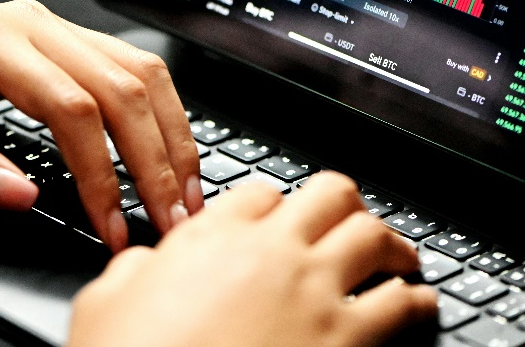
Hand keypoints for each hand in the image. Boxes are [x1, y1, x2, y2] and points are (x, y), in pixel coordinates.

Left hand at [0, 0, 203, 250]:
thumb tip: (21, 196)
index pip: (71, 108)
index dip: (101, 173)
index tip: (111, 226)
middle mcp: (33, 23)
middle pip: (121, 86)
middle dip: (154, 159)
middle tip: (171, 219)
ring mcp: (53, 26)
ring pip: (137, 70)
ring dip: (168, 132)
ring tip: (184, 190)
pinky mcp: (63, 38)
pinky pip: (128, 66)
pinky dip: (156, 111)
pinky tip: (166, 147)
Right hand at [69, 172, 436, 346]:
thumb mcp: (106, 301)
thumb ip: (134, 269)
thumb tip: (144, 263)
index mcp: (214, 236)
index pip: (261, 192)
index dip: (274, 203)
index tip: (279, 217)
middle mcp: (272, 253)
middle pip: (331, 193)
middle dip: (344, 203)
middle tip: (350, 218)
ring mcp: (315, 292)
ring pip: (374, 237)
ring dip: (390, 244)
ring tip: (398, 255)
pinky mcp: (348, 340)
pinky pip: (402, 304)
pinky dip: (417, 299)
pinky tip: (418, 303)